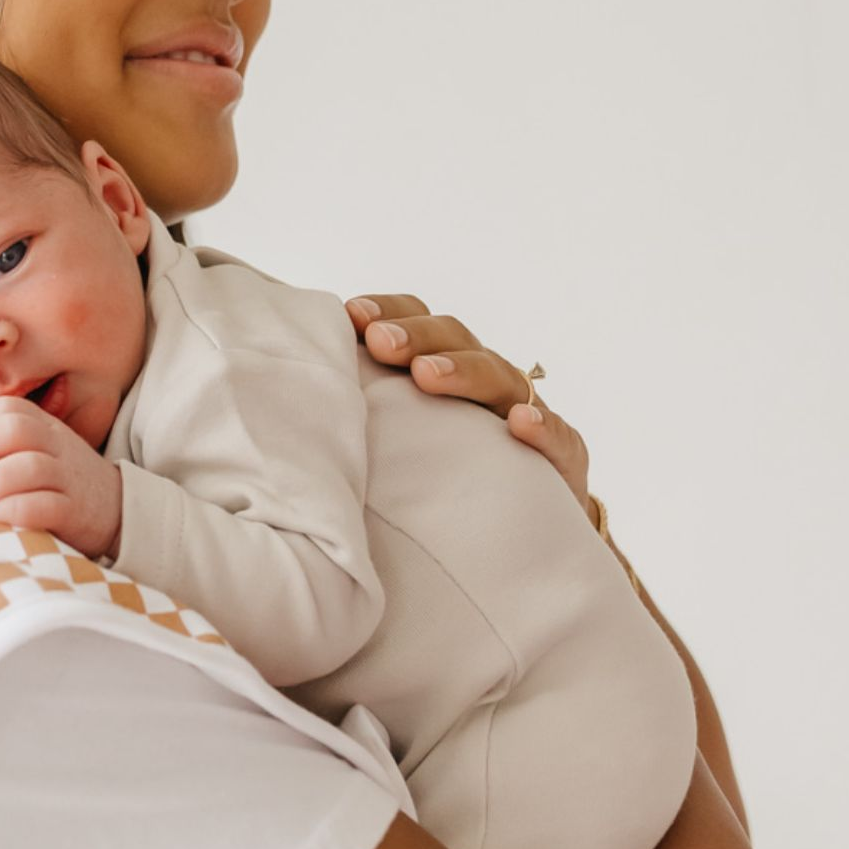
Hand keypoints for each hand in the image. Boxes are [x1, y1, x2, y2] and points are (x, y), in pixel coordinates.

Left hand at [0, 395, 123, 556]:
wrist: (119, 511)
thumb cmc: (60, 484)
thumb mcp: (38, 453)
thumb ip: (2, 450)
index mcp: (45, 428)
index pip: (8, 409)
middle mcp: (57, 446)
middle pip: (18, 430)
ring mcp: (69, 478)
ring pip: (29, 467)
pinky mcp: (76, 513)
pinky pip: (47, 505)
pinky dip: (16, 509)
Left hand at [342, 291, 595, 525]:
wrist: (521, 536)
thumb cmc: (444, 479)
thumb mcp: (399, 442)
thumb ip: (362, 413)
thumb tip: (289, 392)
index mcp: (446, 371)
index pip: (420, 323)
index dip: (390, 312)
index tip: (352, 315)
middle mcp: (486, 385)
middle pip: (457, 341)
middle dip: (417, 337)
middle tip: (381, 343)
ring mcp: (525, 419)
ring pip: (501, 381)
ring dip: (464, 372)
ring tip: (428, 376)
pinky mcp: (559, 464)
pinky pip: (559, 441)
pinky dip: (542, 430)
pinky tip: (520, 426)